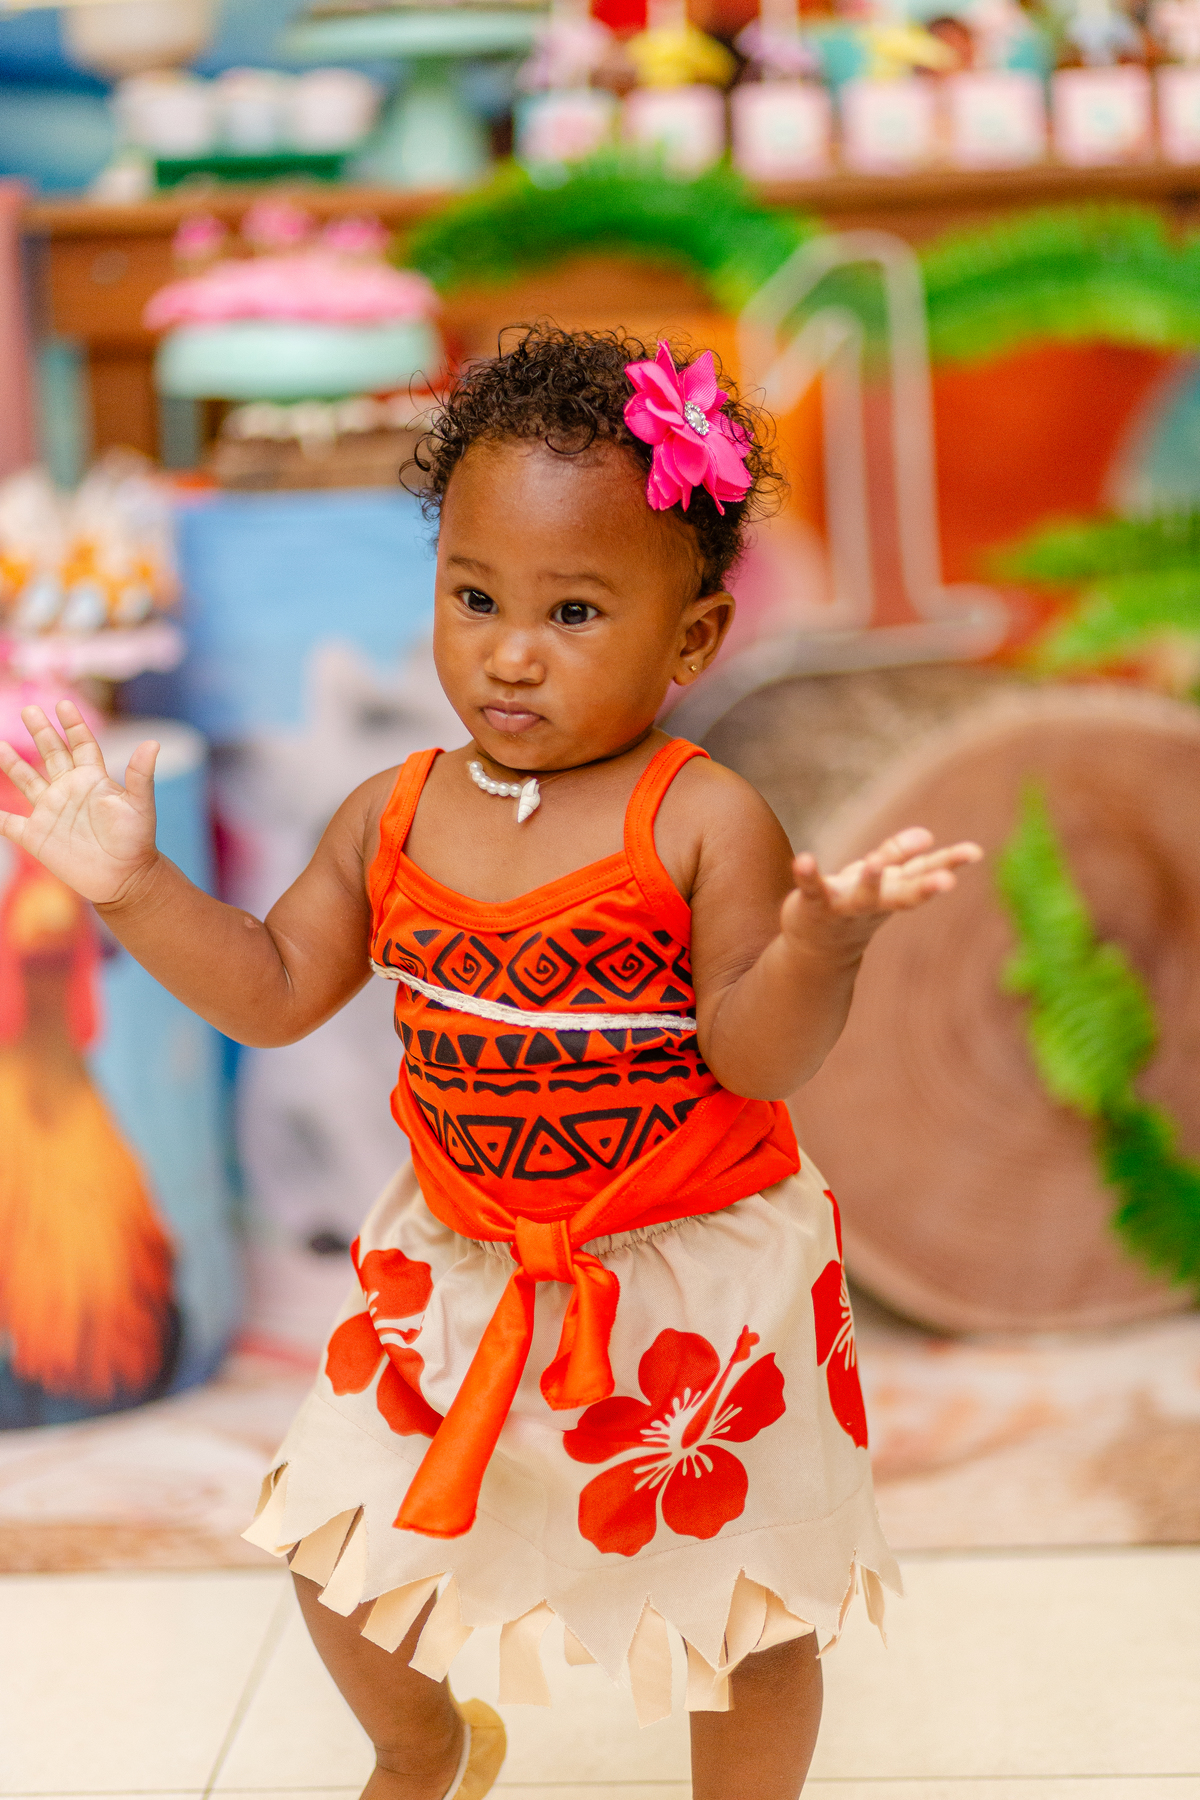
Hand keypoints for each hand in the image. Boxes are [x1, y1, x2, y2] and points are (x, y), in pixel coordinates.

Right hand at [0, 702, 159, 904]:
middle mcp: (69, 790)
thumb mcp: (139, 806)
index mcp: (93, 780)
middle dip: (41, 731)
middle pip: (51, 754)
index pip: (81, 745)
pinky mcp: (36, 836)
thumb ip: (140, 775)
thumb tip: (153, 743)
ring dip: (12, 763)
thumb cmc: (136, 841)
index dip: (73, 725)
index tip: (64, 704)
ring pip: (26, 780)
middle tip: (30, 710)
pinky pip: (8, 822)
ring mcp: (50, 811)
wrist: (124, 879)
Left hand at [781, 826, 982, 951]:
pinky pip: (812, 889)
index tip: (975, 852)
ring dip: (871, 881)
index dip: (950, 862)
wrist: (817, 947)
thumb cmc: (854, 904)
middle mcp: (876, 901)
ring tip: (875, 862)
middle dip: (925, 888)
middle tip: (947, 883)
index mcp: (895, 890)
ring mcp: (845, 906)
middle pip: (904, 895)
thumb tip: (926, 835)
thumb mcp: (880, 879)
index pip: (927, 873)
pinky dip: (807, 875)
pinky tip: (804, 859)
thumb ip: (899, 855)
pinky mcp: (814, 905)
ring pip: (863, 896)